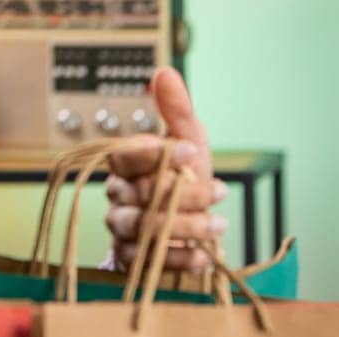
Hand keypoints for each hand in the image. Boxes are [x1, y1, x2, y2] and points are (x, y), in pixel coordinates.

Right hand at [104, 67, 225, 272]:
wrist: (188, 230)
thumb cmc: (186, 182)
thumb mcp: (189, 144)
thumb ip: (178, 112)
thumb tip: (164, 73)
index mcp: (126, 165)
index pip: (124, 156)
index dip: (155, 155)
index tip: (191, 152)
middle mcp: (117, 196)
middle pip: (140, 194)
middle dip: (184, 194)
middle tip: (221, 192)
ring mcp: (121, 228)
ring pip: (143, 228)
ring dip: (185, 226)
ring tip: (219, 225)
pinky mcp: (129, 259)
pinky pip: (147, 261)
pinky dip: (179, 258)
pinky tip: (205, 255)